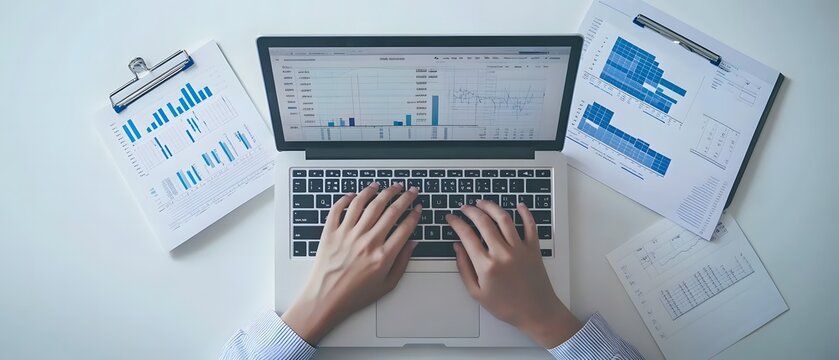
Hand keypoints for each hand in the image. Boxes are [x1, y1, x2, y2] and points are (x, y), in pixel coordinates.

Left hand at [281, 182, 420, 344]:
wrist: (325, 300)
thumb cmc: (354, 295)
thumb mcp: (387, 285)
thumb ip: (403, 262)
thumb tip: (413, 243)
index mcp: (383, 255)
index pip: (405, 227)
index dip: (414, 214)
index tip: (418, 207)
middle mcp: (367, 241)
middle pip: (390, 210)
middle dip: (403, 196)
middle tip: (408, 190)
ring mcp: (348, 234)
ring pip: (366, 203)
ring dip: (378, 191)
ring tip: (385, 186)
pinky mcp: (331, 233)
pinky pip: (339, 208)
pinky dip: (347, 198)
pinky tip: (356, 194)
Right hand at [447, 200, 580, 347]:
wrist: (536, 312)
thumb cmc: (506, 306)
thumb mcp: (477, 293)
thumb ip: (464, 268)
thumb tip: (457, 247)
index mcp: (486, 266)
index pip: (466, 235)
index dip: (456, 223)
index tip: (451, 218)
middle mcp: (502, 254)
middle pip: (483, 222)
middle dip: (470, 211)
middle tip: (464, 207)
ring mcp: (519, 249)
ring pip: (504, 218)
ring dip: (491, 206)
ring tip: (482, 202)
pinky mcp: (534, 249)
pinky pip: (530, 225)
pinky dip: (525, 213)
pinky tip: (518, 205)